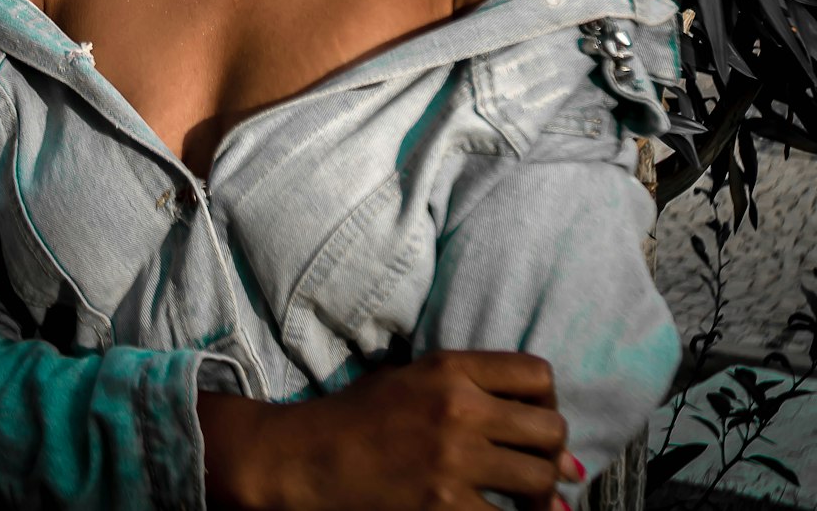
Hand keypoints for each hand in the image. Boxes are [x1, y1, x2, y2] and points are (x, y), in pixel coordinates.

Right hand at [199, 350, 582, 510]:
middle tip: (547, 470)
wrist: (308, 458)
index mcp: (450, 367)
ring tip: (536, 505)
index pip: (537, 373)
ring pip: (539, 478)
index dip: (548, 401)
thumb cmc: (360, 416)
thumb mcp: (413, 378)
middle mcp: (458, 407)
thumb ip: (470, 387)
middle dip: (554, 453)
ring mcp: (452, 459)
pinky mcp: (443, 506)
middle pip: (549, 428)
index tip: (538, 422)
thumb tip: (546, 434)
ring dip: (544, 497)